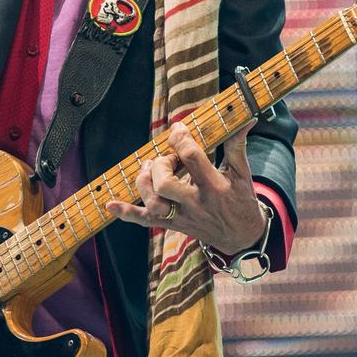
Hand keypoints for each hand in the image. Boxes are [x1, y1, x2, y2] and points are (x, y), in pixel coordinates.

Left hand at [106, 121, 265, 254]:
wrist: (242, 238)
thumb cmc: (241, 200)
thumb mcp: (242, 172)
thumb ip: (237, 144)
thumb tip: (245, 119)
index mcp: (215, 186)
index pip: (192, 159)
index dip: (180, 139)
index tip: (178, 128)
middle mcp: (196, 204)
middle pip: (165, 184)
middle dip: (160, 165)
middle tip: (168, 158)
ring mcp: (183, 217)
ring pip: (153, 203)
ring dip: (144, 182)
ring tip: (150, 168)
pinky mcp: (173, 225)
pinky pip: (145, 221)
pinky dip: (127, 212)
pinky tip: (111, 204)